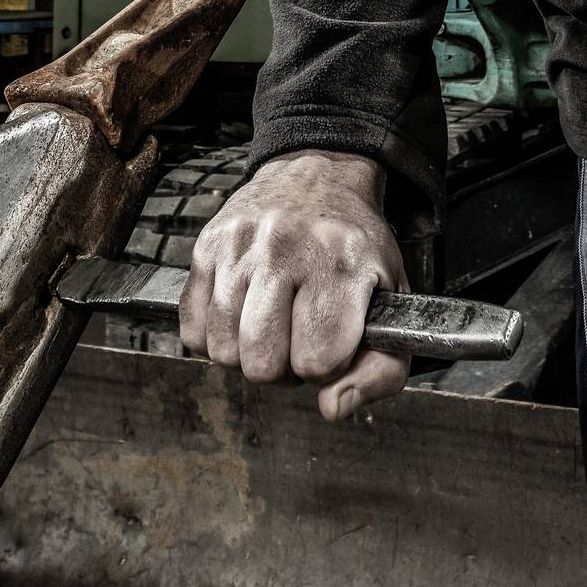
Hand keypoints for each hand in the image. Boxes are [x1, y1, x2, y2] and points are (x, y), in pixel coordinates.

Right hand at [181, 149, 411, 420]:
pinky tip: (242, 316)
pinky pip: (192, 329)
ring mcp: (241, 246)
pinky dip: (215, 337)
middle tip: (297, 339)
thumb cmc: (355, 249)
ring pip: (224, 352)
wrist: (318, 176)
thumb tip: (332, 409)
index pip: (318, 362)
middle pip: (262, 364)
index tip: (332, 343)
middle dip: (282, 367)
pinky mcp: (207, 246)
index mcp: (342, 264)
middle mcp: (287, 249)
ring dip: (248, 353)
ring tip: (272, 325)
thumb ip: (381, 370)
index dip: (327, 365)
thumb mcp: (393, 302)